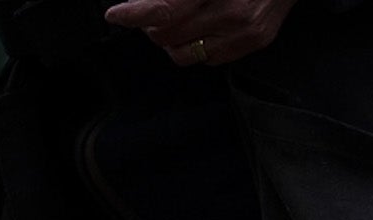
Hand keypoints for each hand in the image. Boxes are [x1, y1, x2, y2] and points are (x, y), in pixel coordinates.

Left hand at [104, 1, 299, 67]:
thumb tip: (147, 2)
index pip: (164, 9)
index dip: (134, 14)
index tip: (116, 15)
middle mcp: (229, 13)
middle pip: (169, 36)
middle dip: (150, 27)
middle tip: (148, 15)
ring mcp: (244, 32)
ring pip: (187, 54)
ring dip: (170, 42)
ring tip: (171, 26)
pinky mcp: (256, 42)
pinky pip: (211, 59)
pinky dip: (196, 48)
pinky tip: (198, 31)